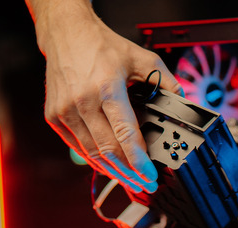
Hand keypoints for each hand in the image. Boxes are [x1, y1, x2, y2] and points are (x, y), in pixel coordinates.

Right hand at [28, 0, 182, 192]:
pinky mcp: (54, 116)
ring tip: (131, 181)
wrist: (65, 34)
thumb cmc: (102, 46)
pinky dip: (95, 160)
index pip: (125, 132)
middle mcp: (82, 102)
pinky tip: (110, 168)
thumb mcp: (142, 58)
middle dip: (130, 172)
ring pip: (92, 153)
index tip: (150, 175)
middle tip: (146, 184)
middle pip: (109, 149)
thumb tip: (182, 102)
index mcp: (107, 88)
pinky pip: (78, 147)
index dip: (139, 159)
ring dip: (114, 171)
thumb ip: (165, 81)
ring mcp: (65, 111)